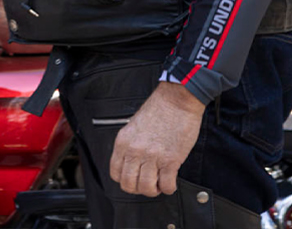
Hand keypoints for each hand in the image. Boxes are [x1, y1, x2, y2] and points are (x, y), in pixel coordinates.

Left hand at [108, 81, 206, 196]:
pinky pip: (166, 185)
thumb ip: (130, 145)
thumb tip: (131, 164)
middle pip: (129, 184)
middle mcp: (135, 151)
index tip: (135, 178)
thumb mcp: (133, 126)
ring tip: (160, 182)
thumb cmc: (158, 110)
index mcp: (123, 142)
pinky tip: (171, 181)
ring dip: (154, 190)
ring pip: (146, 188)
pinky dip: (169, 188)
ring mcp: (152, 156)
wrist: (176, 100)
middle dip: (139, 189)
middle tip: (148, 183)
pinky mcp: (170, 160)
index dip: (125, 180)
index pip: (115, 173)